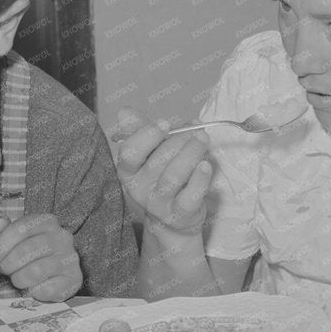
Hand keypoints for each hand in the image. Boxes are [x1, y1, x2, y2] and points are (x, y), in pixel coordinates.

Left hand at [0, 213, 81, 301]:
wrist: (54, 272)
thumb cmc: (28, 252)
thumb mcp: (13, 237)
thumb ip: (2, 228)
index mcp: (48, 222)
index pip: (22, 228)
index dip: (1, 244)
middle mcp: (63, 237)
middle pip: (28, 250)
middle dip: (8, 263)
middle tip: (4, 270)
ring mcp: (70, 259)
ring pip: (36, 271)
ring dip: (19, 279)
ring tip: (18, 279)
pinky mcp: (74, 280)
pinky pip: (47, 289)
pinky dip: (34, 291)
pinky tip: (33, 288)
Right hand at [111, 107, 213, 236]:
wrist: (175, 219)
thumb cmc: (163, 177)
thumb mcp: (150, 153)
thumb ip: (140, 131)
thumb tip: (124, 112)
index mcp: (128, 171)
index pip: (129, 153)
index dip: (147, 135)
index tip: (165, 122)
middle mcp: (138, 189)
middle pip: (157, 161)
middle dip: (179, 140)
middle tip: (196, 130)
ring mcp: (158, 204)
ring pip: (173, 176)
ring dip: (191, 153)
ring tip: (203, 139)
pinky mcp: (179, 215)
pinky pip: (189, 196)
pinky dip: (199, 179)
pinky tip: (206, 165)